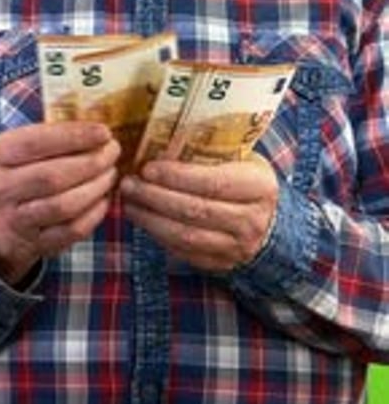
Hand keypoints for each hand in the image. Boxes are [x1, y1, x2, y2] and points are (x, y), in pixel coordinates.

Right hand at [0, 121, 119, 285]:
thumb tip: (100, 126)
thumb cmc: (27, 169)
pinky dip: (95, 213)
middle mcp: (1, 188)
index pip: (35, 142)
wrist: (5, 220)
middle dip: (91, 162)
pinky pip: (73, 229)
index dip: (74, 136)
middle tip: (113, 151)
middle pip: (52, 176)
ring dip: (96, 187)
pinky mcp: (36, 243)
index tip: (104, 132)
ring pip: (64, 205)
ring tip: (111, 173)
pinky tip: (104, 198)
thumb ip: (55, 132)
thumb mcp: (27, 145)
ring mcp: (16, 219)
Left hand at [120, 155, 277, 271]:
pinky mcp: (221, 265)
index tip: (148, 168)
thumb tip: (164, 138)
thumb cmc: (251, 183)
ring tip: (128, 202)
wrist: (275, 227)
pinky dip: (159, 237)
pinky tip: (143, 220)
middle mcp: (250, 220)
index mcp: (258, 186)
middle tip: (128, 183)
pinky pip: (184, 253)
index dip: (177, 177)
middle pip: (195, 210)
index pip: (213, 183)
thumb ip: (215, 152)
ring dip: (151, 220)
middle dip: (155, 197)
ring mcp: (237, 247)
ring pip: (186, 236)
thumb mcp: (245, 161)